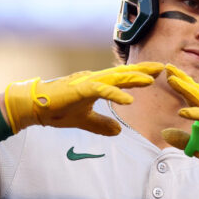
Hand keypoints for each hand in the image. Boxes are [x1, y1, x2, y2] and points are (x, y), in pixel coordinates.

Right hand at [3, 62, 163, 134]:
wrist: (35, 108)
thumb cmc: (57, 111)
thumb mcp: (85, 121)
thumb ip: (102, 124)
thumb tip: (118, 131)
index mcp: (97, 85)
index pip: (123, 77)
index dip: (140, 75)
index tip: (158, 73)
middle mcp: (94, 80)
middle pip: (123, 73)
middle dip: (143, 70)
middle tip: (164, 67)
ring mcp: (86, 83)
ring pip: (114, 78)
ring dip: (133, 79)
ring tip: (151, 80)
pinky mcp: (79, 90)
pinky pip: (100, 91)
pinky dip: (115, 94)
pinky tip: (128, 100)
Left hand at [161, 64, 198, 198]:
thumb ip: (184, 140)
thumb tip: (165, 132)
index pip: (193, 97)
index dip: (181, 85)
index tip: (168, 74)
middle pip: (197, 93)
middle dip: (182, 79)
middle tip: (167, 67)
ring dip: (186, 89)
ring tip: (172, 80)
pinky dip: (196, 113)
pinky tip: (182, 112)